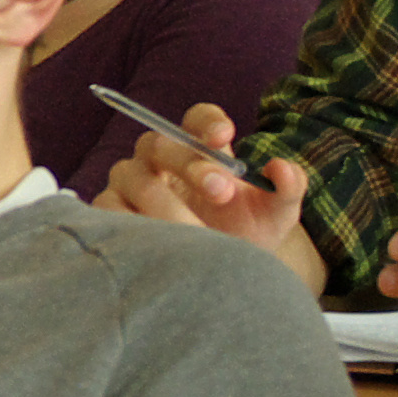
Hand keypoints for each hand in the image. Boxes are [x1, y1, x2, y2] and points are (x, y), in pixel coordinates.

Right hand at [98, 106, 313, 254]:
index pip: (197, 119)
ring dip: (164, 201)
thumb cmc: (250, 234)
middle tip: (222, 192)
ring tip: (196, 231)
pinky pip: (107, 209)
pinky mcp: (111, 214)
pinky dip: (132, 222)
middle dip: (191, 164)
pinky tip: (160, 240)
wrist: (225, 277)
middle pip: (160, 143)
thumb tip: (282, 168)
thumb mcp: (278, 213)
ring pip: (131, 174)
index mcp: (202, 148)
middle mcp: (161, 159)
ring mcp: (131, 185)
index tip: (225, 136)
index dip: (207, 122)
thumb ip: (289, 187)